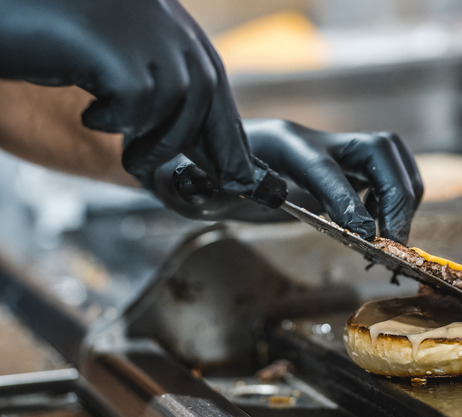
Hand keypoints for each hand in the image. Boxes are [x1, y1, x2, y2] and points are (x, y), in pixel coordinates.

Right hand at [0, 0, 260, 197]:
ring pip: (178, 100)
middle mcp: (160, 15)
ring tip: (129, 153)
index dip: (228, 128)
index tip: (240, 171)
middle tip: (201, 178)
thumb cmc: (44, 36)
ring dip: (155, 140)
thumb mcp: (111, 61)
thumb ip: (154, 85)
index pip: (210, 76)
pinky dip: (116, 119)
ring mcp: (139, 25)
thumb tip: (197, 143)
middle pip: (205, 89)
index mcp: (164, 16)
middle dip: (207, 143)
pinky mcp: (114, 44)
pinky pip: (139, 102)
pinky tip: (91, 112)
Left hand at [153, 120, 422, 243]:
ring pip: (390, 157)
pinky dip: (397, 199)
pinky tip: (376, 228)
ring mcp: (335, 150)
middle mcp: (315, 141)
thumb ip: (210, 186)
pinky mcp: (345, 167)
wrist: (215, 156)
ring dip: (404, 197)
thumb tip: (220, 186)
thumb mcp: (202, 184)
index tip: (366, 238)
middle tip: (393, 241)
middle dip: (396, 194)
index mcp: (280, 144)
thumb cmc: (207, 173)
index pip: (322, 166)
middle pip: (378, 148)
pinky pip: (388, 173)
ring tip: (392, 238)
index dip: (347, 200)